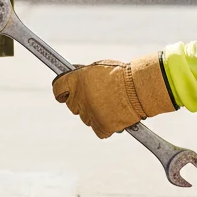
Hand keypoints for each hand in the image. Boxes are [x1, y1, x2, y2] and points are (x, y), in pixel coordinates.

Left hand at [52, 54, 175, 138]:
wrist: (139, 88)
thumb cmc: (121, 74)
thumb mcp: (98, 67)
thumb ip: (83, 74)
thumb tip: (72, 75)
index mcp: (75, 81)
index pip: (58, 89)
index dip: (62, 91)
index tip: (65, 93)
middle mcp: (79, 98)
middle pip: (72, 104)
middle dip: (81, 101)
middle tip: (97, 95)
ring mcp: (89, 114)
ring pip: (85, 117)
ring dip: (94, 113)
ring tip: (111, 103)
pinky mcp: (101, 127)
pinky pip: (98, 130)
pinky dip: (104, 125)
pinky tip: (114, 116)